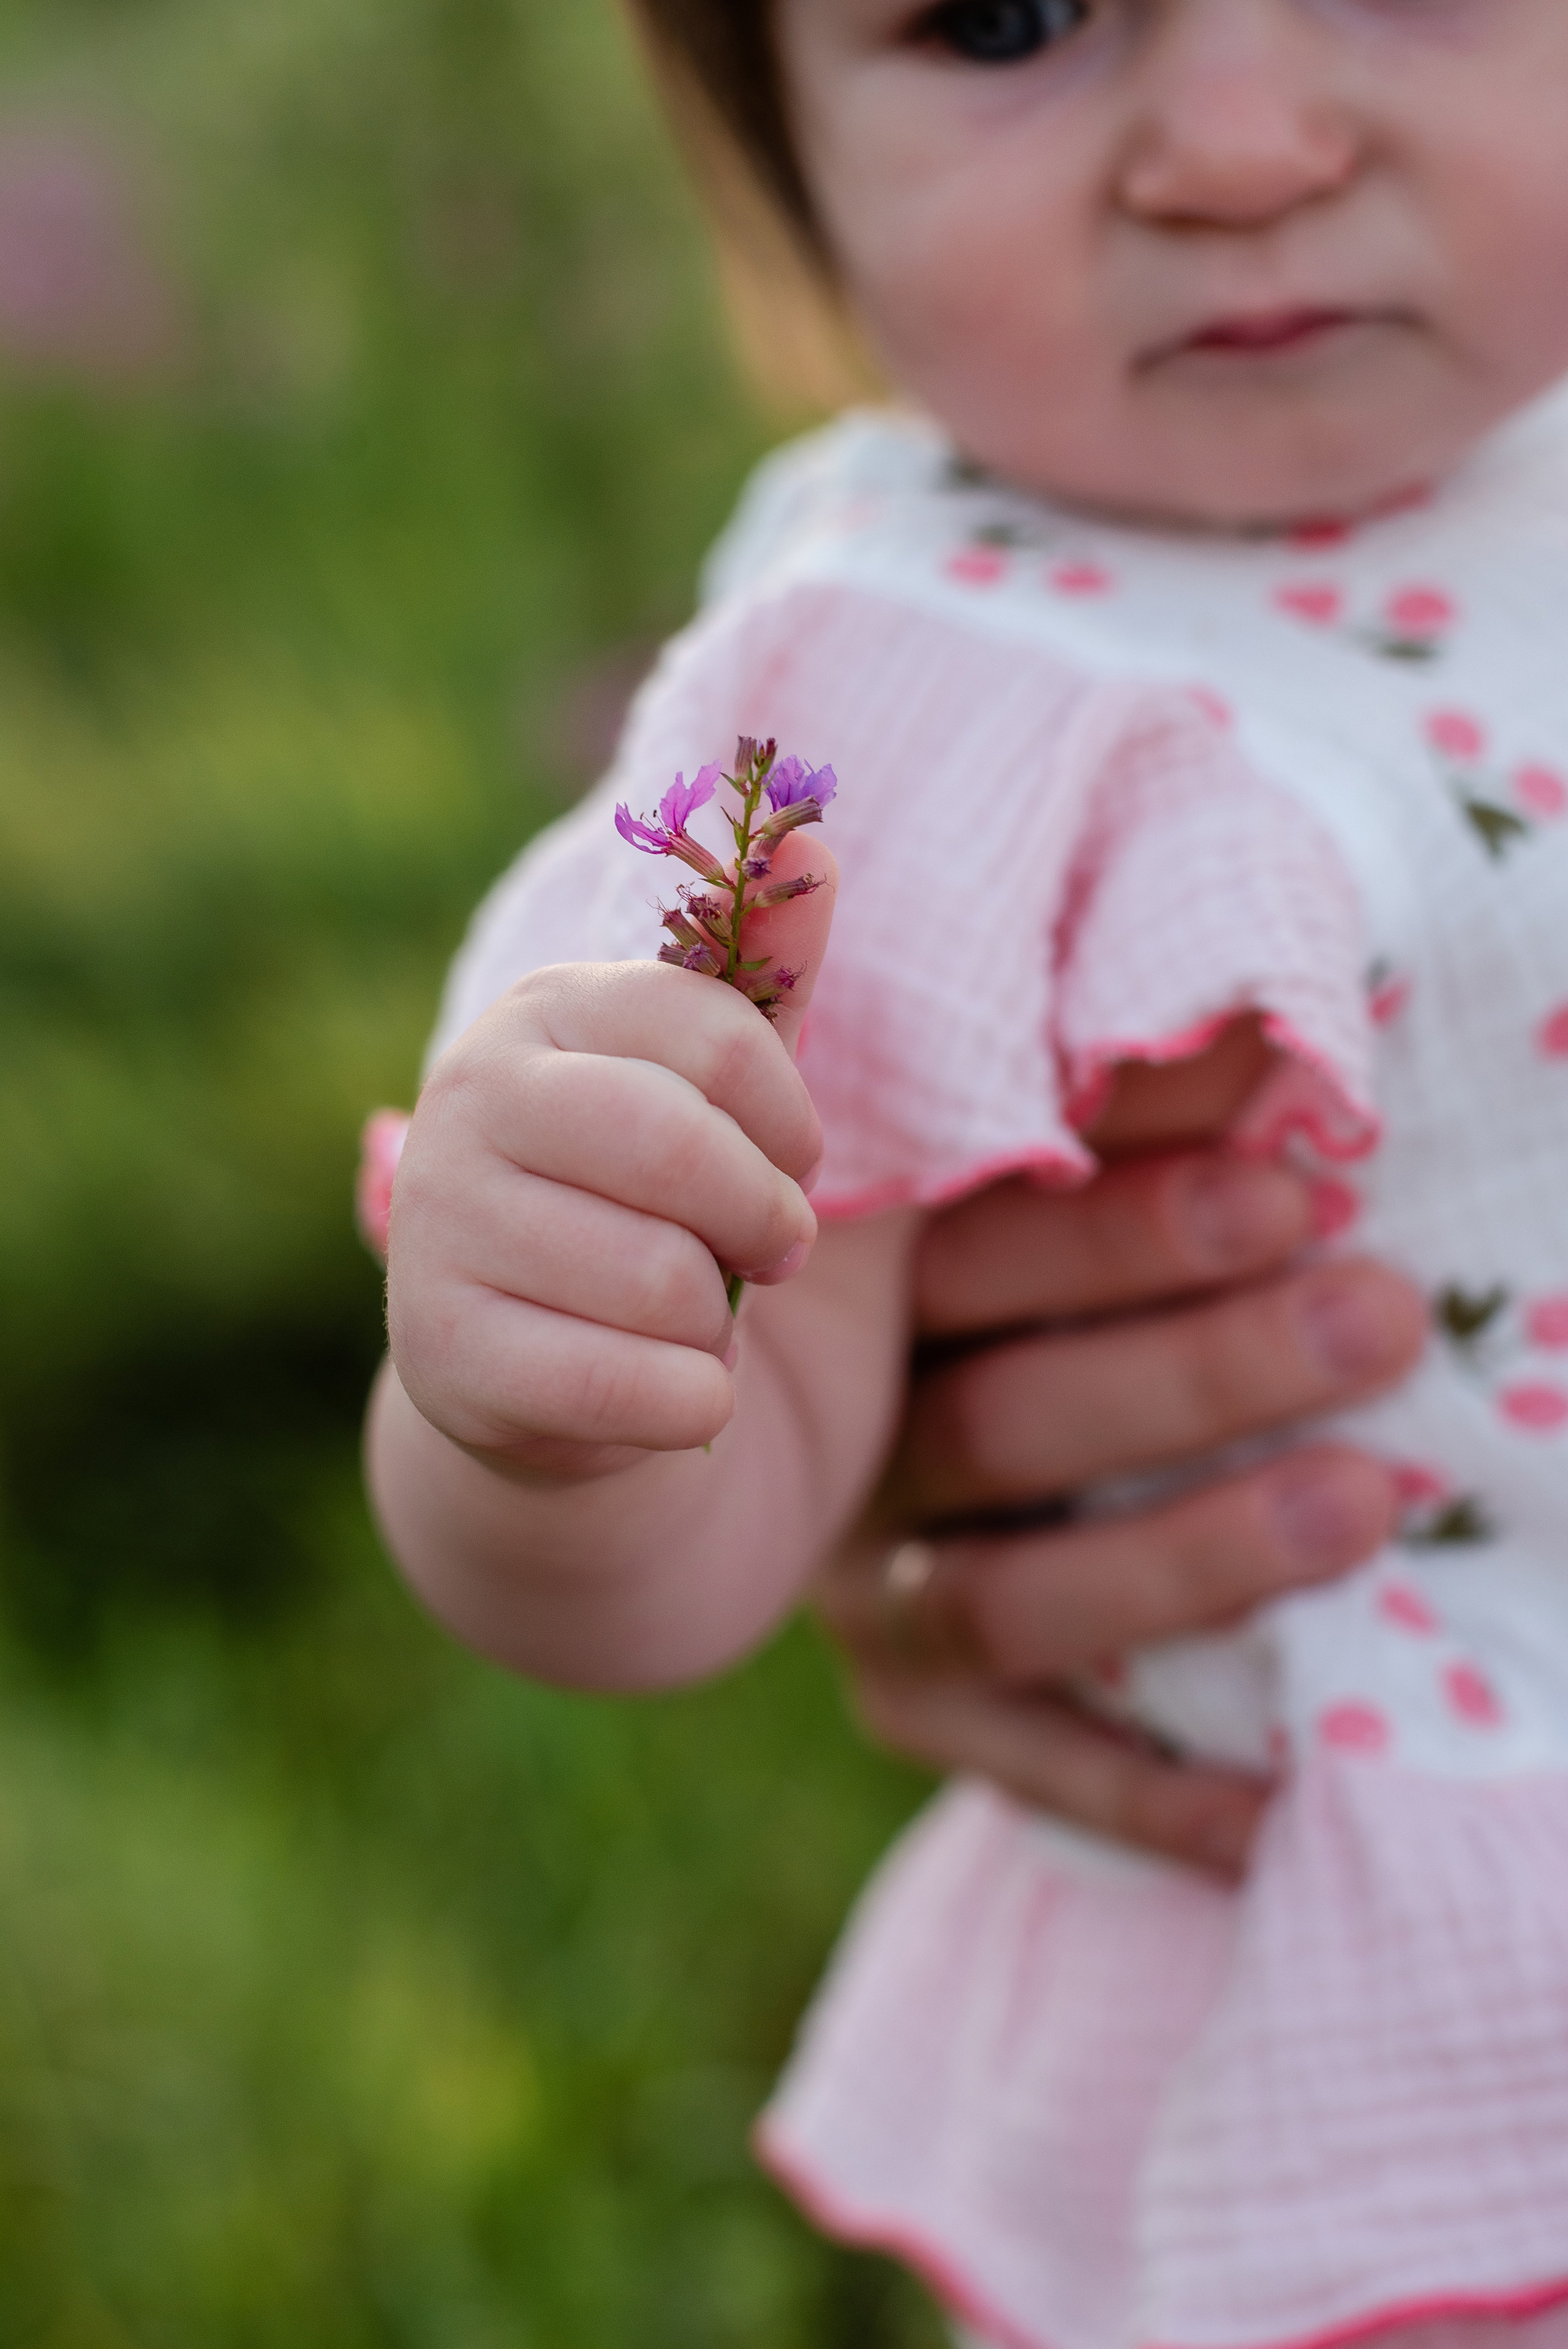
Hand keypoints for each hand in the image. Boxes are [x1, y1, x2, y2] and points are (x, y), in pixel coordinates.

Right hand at [385, 891, 829, 1476]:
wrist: (542, 1372)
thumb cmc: (648, 1209)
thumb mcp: (713, 1092)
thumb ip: (766, 977)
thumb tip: (815, 836)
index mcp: (545, 1013)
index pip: (717, 1035)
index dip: (789, 1122)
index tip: (794, 1166)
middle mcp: (469, 1098)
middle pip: (679, 1149)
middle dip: (764, 1220)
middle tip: (772, 1254)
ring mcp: (440, 1227)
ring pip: (661, 1281)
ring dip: (717, 1323)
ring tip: (683, 1318)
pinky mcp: (442, 1356)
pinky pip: (626, 1386)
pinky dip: (690, 1403)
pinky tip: (670, 1390)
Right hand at [816, 1141, 1427, 1879]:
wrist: (897, 1490)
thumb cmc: (1052, 1299)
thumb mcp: (1076, 1210)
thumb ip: (1138, 1129)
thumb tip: (1265, 1023)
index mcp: (872, 1298)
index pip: (975, 1257)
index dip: (1127, 1230)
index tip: (1292, 1191)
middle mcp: (852, 1447)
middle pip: (1005, 1422)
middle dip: (1201, 1373)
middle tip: (1375, 1318)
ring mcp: (871, 1590)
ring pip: (1010, 1595)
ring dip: (1190, 1557)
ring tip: (1368, 1504)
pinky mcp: (912, 1714)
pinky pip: (1028, 1765)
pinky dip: (1152, 1790)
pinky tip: (1287, 1797)